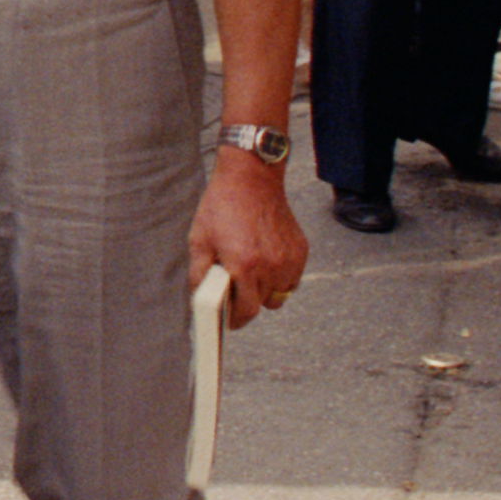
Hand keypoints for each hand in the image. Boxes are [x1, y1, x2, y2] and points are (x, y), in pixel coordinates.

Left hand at [190, 152, 306, 324]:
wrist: (251, 178)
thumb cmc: (222, 207)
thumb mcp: (199, 239)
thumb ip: (199, 274)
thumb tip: (201, 299)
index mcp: (244, 265)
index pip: (246, 312)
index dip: (235, 320)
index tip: (229, 321)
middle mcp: (271, 266)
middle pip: (262, 305)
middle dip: (247, 302)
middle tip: (235, 289)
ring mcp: (289, 260)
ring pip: (279, 295)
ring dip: (265, 291)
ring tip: (250, 271)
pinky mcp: (301, 251)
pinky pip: (292, 279)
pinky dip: (280, 278)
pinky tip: (265, 261)